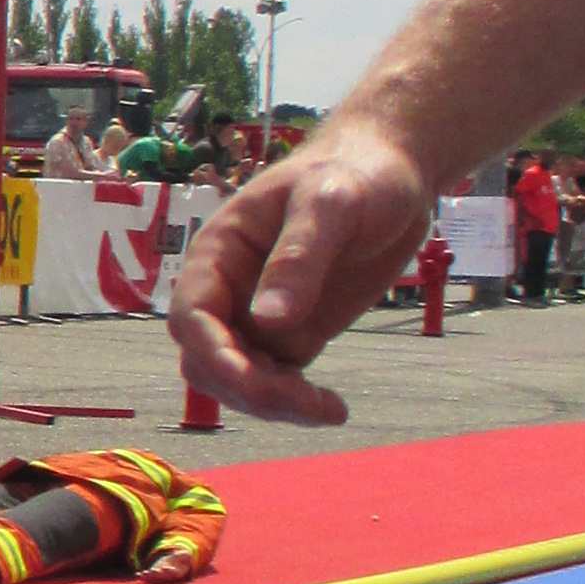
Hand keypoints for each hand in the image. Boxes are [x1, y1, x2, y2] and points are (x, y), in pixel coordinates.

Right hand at [169, 119, 435, 424]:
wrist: (393, 175)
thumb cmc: (356, 175)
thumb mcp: (329, 206)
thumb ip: (297, 259)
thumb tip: (268, 322)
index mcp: (219, 253)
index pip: (191, 316)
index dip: (212, 354)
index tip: (253, 382)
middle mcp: (229, 291)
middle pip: (206, 360)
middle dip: (246, 389)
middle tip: (308, 400)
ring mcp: (259, 317)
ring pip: (237, 381)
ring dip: (270, 404)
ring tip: (328, 408)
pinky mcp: (293, 336)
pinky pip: (274, 383)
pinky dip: (293, 405)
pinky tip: (331, 407)